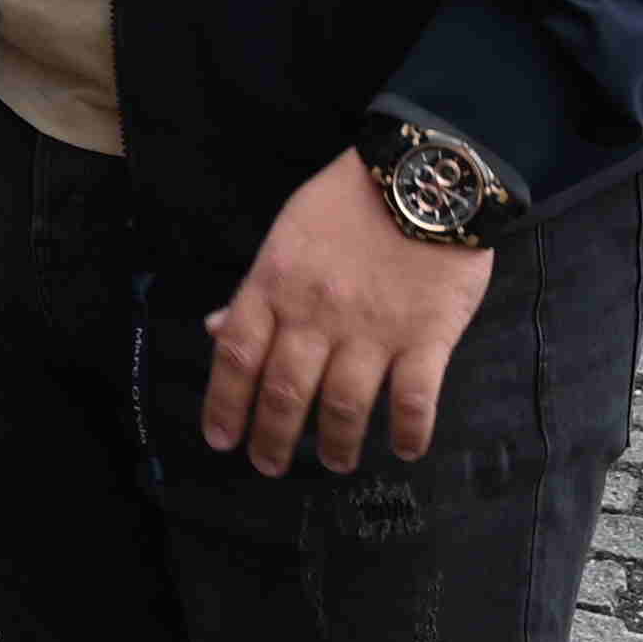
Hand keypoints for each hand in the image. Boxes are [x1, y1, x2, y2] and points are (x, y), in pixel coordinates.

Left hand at [203, 150, 499, 473]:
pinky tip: (404, 451)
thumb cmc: (347, 202)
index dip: (224, 404)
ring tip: (334, 464)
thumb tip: (216, 332)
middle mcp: (316, 315)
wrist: (423, 174)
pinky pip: (414, 398)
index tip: (221, 440)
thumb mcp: (286, 236)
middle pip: (285, 391)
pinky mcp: (426, 336)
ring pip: (344, 404)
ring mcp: (372, 329)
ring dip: (334, 443)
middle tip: (268, 467)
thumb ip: (255, 290)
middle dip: (272, 437)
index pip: (238, 357)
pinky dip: (408, 432)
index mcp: (274, 285)